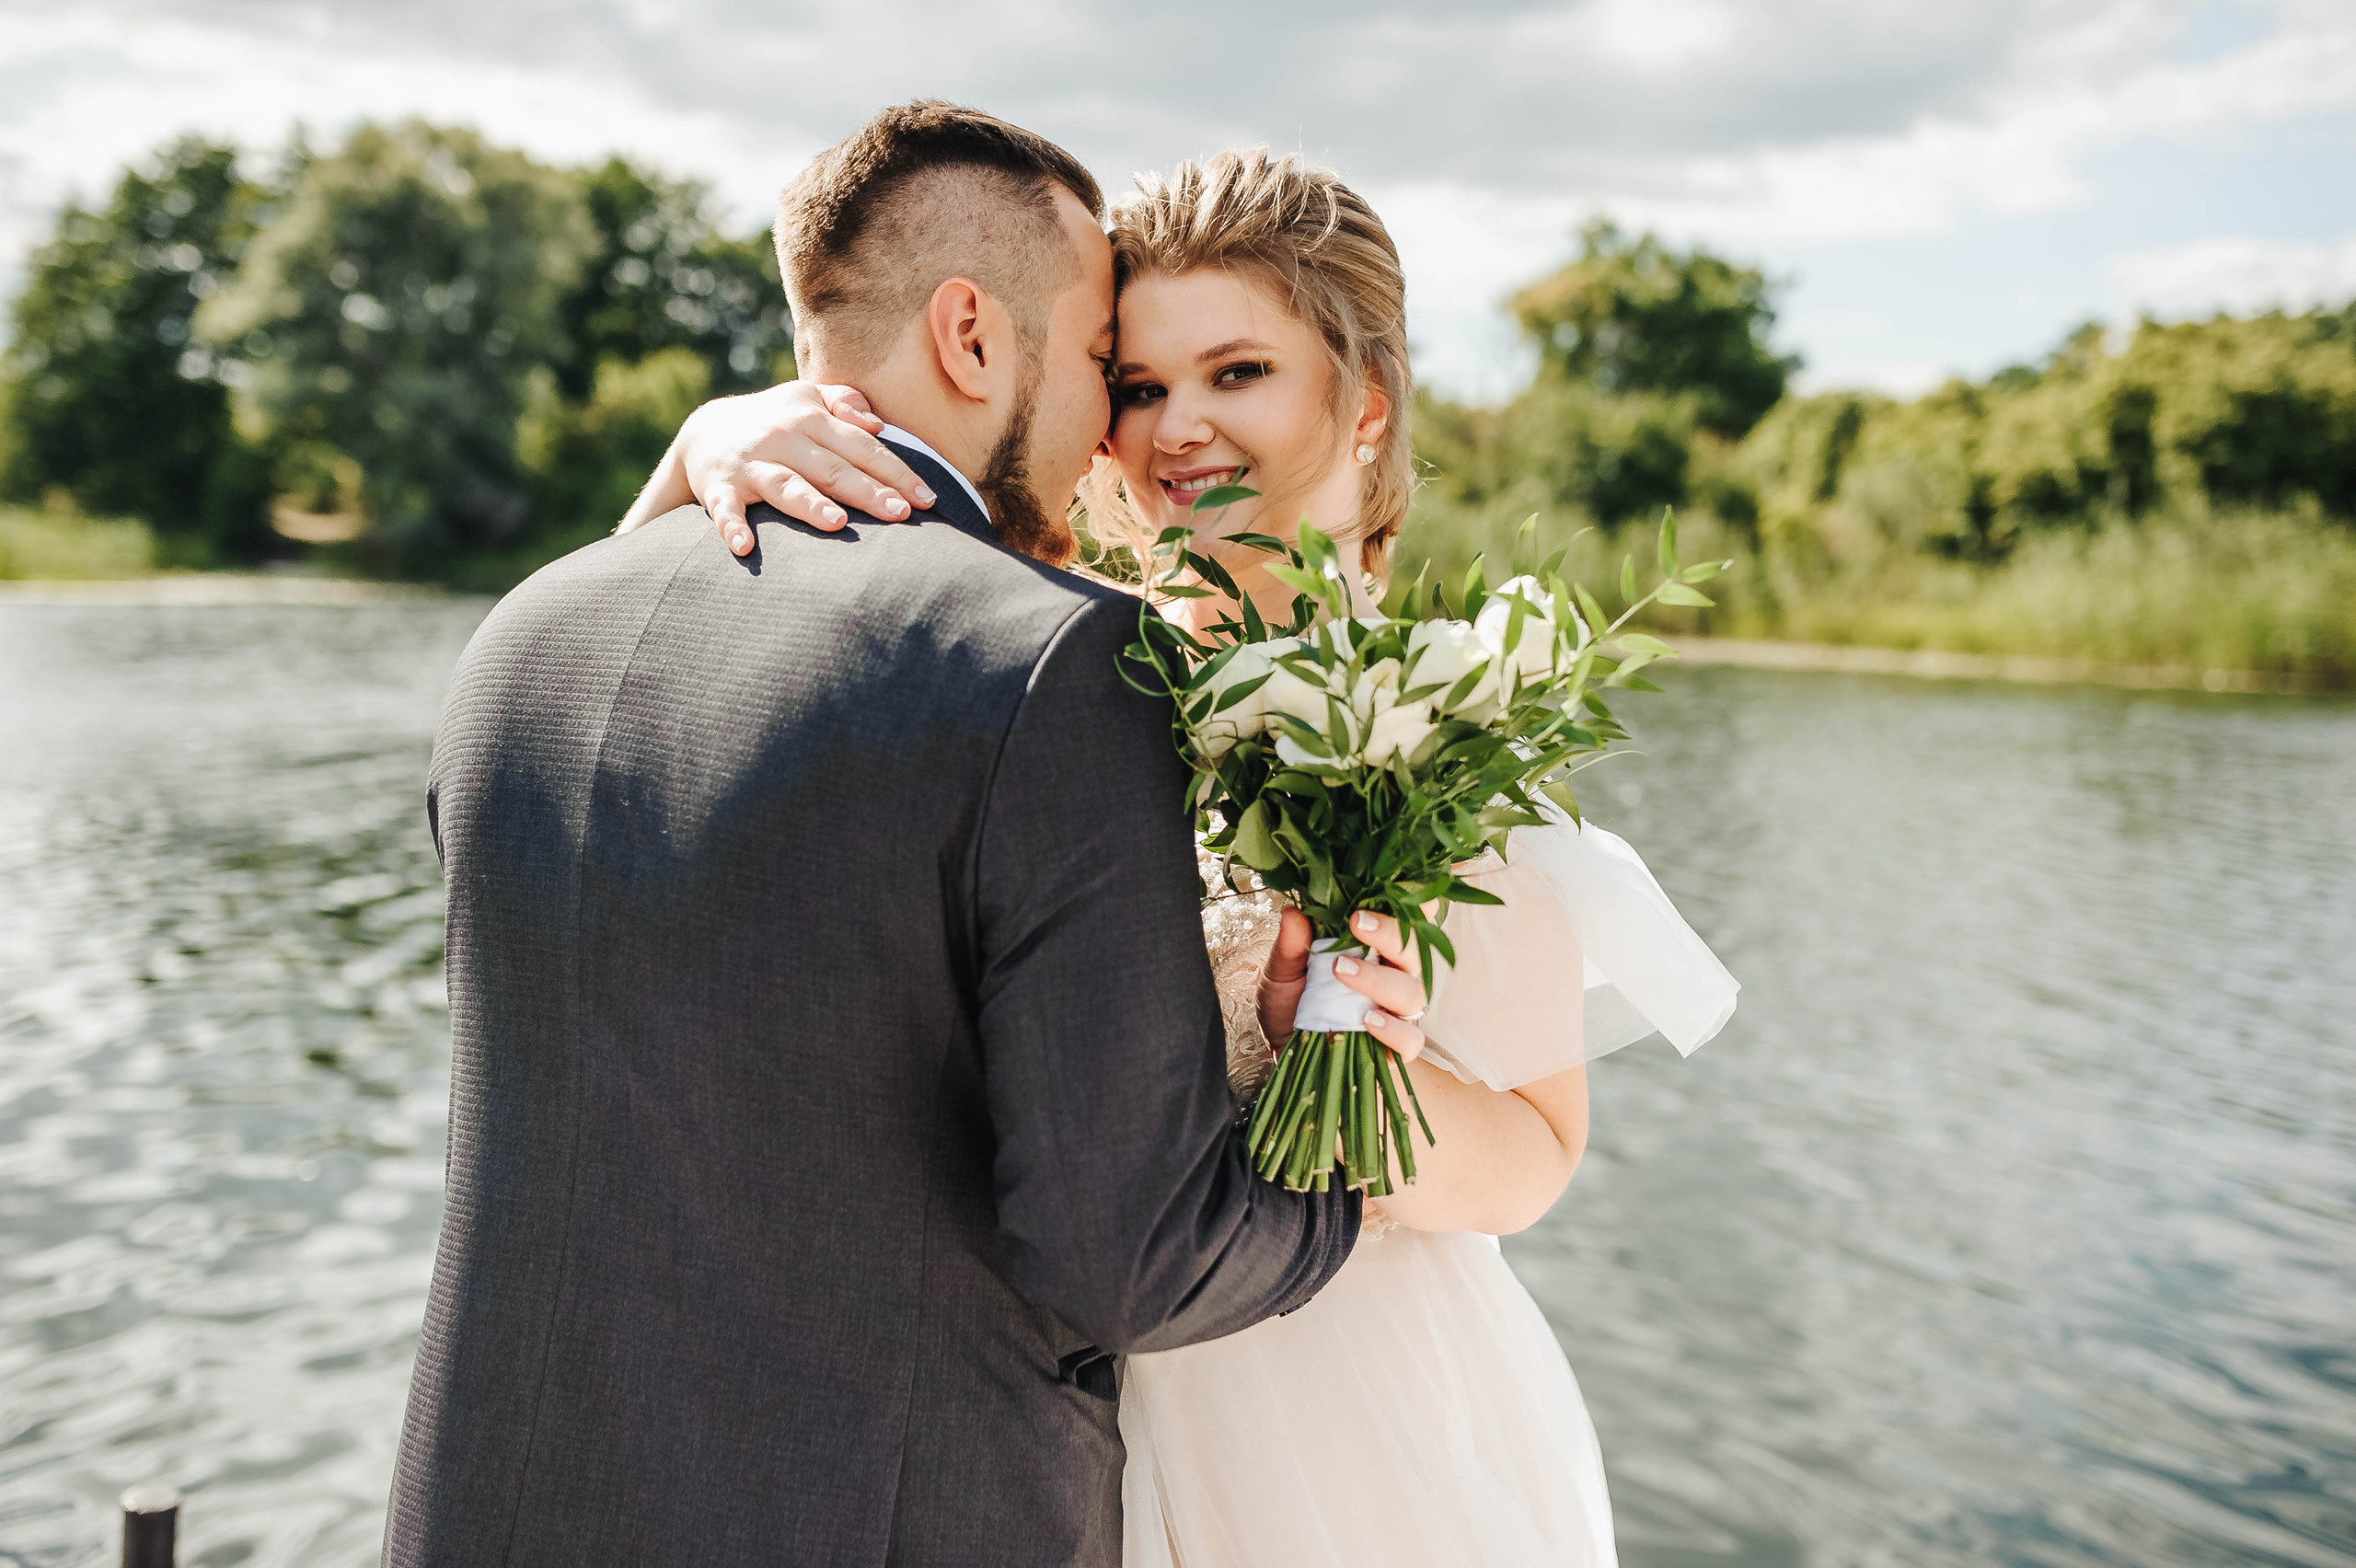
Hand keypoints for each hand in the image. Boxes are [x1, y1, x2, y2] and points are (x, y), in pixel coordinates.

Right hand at [622, 381, 937, 555]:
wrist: (704, 431)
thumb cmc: (776, 421)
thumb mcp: (808, 398)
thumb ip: (846, 403)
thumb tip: (878, 425)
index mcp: (811, 416)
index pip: (863, 447)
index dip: (895, 472)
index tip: (926, 499)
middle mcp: (783, 437)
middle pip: (832, 468)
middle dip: (867, 491)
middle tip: (899, 514)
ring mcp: (750, 463)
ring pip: (785, 484)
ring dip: (809, 504)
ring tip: (837, 523)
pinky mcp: (718, 487)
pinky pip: (725, 509)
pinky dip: (732, 527)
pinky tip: (745, 547)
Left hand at [1257, 906, 1425, 1060]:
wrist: (1283, 1048)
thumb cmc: (1289, 1002)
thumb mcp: (1281, 971)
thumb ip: (1289, 945)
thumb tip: (1293, 912)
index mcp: (1374, 947)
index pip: (1406, 918)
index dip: (1409, 899)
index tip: (1378, 891)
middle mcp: (1393, 974)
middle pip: (1414, 949)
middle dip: (1390, 933)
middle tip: (1357, 923)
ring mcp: (1397, 1011)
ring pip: (1413, 991)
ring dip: (1380, 979)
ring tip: (1342, 973)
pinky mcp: (1396, 1046)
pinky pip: (1411, 1039)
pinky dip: (1393, 1030)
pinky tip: (1368, 1020)